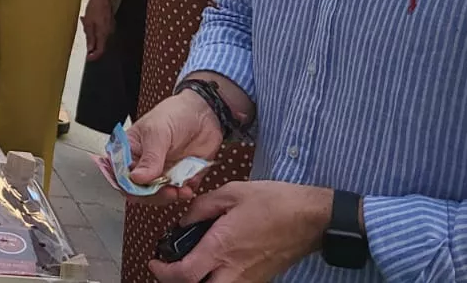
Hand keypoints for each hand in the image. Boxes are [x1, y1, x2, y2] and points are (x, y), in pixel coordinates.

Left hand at [81, 0, 113, 60]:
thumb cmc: (95, 8)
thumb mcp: (88, 24)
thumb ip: (90, 38)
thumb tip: (90, 49)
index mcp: (104, 34)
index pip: (100, 51)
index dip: (94, 56)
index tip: (87, 58)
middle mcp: (109, 32)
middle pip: (101, 44)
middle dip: (91, 44)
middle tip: (84, 35)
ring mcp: (110, 27)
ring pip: (100, 36)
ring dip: (92, 34)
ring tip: (85, 23)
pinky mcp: (110, 22)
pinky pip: (102, 30)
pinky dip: (95, 28)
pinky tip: (90, 20)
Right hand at [125, 91, 223, 204]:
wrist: (205, 113)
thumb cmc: (175, 114)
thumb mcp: (158, 132)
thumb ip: (149, 157)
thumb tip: (136, 178)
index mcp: (129, 151)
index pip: (120, 175)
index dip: (128, 186)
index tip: (142, 188)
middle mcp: (142, 165)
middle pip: (138, 191)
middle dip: (152, 195)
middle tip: (167, 191)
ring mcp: (160, 173)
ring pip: (158, 196)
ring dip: (169, 197)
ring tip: (181, 191)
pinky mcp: (178, 178)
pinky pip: (177, 193)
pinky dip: (183, 194)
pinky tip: (189, 188)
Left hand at [149, 181, 330, 282]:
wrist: (311, 218)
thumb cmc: (274, 202)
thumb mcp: (231, 192)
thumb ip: (200, 207)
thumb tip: (183, 221)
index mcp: (222, 247)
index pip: (184, 275)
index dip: (163, 272)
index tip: (155, 261)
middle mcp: (233, 270)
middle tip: (169, 269)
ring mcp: (248, 279)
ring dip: (199, 281)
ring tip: (190, 266)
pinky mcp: (259, 280)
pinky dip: (217, 280)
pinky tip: (213, 265)